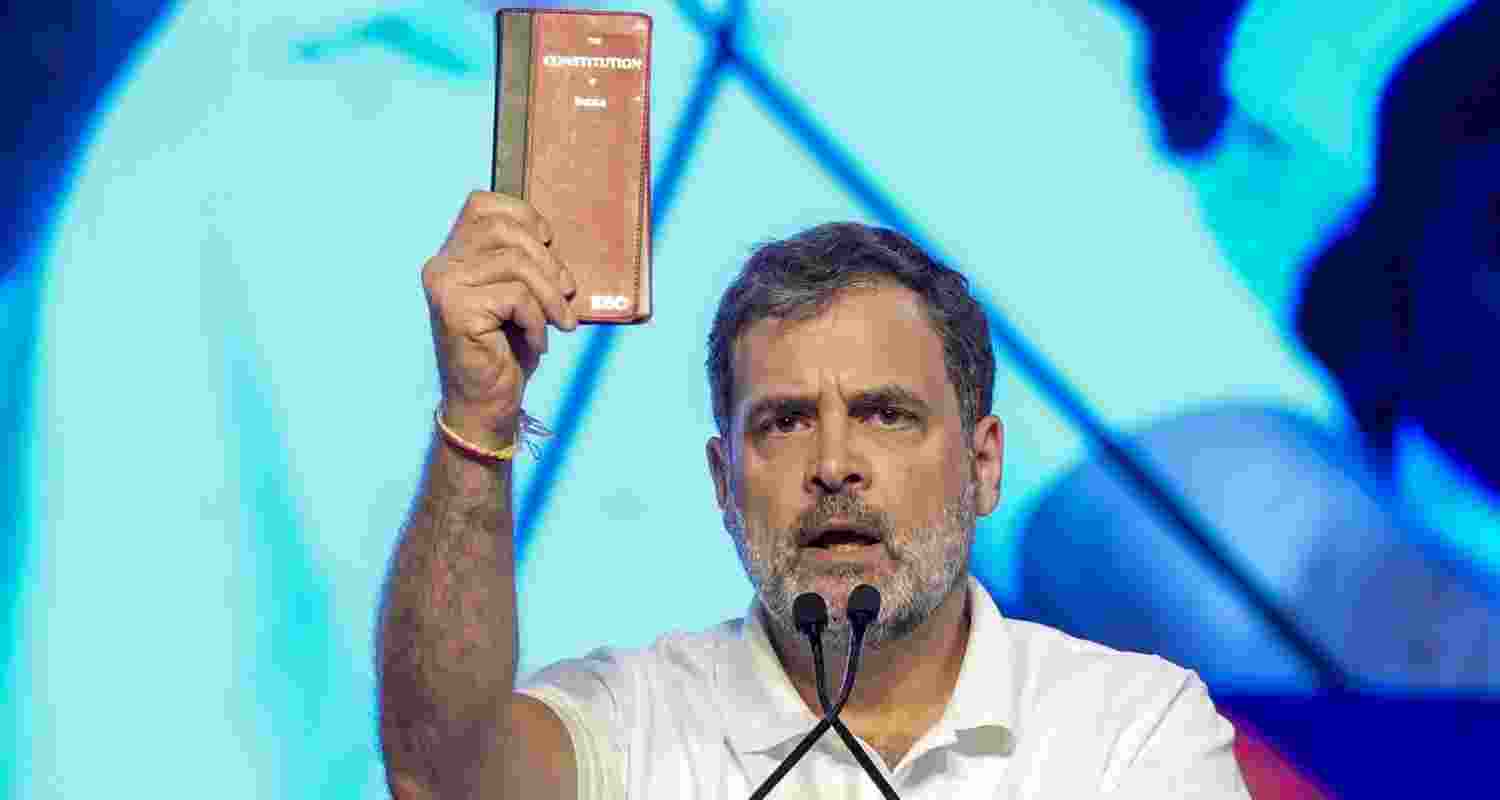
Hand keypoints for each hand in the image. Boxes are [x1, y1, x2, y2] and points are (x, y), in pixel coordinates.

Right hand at [422, 191, 578, 448]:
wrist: (486, 403)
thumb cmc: (507, 348)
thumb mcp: (518, 293)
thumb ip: (522, 259)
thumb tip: (548, 235)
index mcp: (452, 254)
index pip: (482, 204)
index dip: (522, 216)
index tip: (548, 243)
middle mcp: (440, 264)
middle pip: (504, 229)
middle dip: (547, 261)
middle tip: (567, 295)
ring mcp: (444, 285)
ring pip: (515, 262)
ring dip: (549, 295)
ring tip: (560, 321)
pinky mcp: (455, 309)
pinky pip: (516, 296)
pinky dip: (537, 320)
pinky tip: (537, 342)